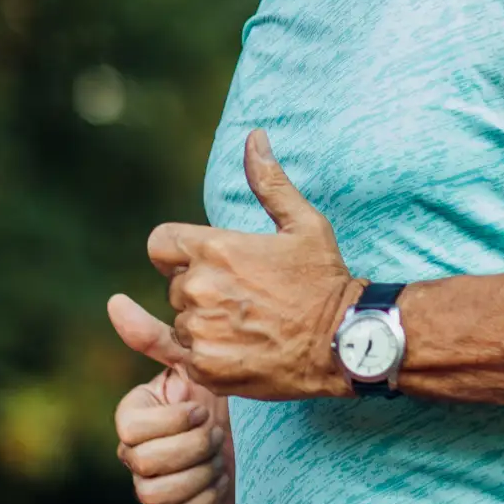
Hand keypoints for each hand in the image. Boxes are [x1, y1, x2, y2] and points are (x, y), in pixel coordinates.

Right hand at [108, 298, 234, 503]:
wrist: (257, 429)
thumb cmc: (222, 390)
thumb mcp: (195, 362)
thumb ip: (156, 337)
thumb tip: (114, 301)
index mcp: (133, 416)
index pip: (129, 429)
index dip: (169, 422)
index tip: (199, 408)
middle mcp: (133, 453)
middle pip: (142, 464)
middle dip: (190, 446)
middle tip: (215, 431)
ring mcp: (151, 485)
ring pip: (154, 495)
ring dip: (198, 473)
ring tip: (218, 452)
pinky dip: (204, 498)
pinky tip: (221, 476)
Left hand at [123, 129, 359, 400]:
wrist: (344, 342)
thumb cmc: (324, 279)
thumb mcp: (303, 224)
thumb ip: (269, 181)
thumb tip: (254, 136)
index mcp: (214, 248)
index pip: (159, 244)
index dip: (175, 252)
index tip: (199, 261)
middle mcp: (198, 288)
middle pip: (176, 285)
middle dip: (201, 289)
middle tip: (244, 298)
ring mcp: (200, 330)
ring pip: (183, 322)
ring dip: (204, 323)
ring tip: (248, 325)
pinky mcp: (205, 366)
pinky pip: (187, 356)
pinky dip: (207, 354)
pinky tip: (241, 349)